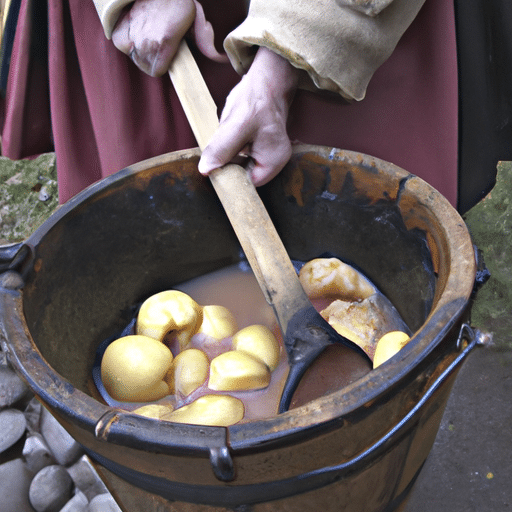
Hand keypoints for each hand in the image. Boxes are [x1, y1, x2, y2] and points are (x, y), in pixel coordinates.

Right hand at [112, 0, 225, 76]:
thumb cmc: (178, 3)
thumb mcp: (197, 21)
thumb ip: (207, 44)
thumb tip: (223, 60)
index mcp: (165, 41)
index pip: (157, 71)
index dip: (164, 66)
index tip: (167, 57)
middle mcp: (146, 41)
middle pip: (146, 66)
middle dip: (154, 60)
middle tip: (160, 44)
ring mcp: (131, 35)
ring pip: (135, 58)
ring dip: (142, 52)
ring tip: (150, 37)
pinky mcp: (119, 30)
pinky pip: (124, 48)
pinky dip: (129, 43)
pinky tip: (138, 33)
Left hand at [198, 47, 299, 185]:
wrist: (267, 80)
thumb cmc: (258, 99)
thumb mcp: (237, 124)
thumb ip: (222, 149)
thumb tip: (206, 170)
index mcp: (274, 163)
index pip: (246, 184)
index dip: (229, 177)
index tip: (216, 164)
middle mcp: (273, 162)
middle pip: (241, 174)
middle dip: (228, 161)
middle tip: (227, 140)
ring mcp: (265, 155)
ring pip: (236, 163)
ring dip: (227, 152)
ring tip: (233, 132)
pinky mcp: (257, 147)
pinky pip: (237, 153)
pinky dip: (230, 144)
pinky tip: (233, 130)